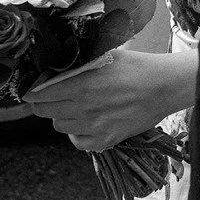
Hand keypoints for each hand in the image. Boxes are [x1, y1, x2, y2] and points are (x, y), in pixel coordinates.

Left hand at [23, 47, 193, 152]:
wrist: (166, 87)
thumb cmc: (139, 67)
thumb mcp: (107, 56)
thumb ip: (80, 65)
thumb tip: (58, 69)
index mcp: (81, 84)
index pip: (39, 94)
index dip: (33, 92)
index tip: (34, 90)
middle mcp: (83, 108)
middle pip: (44, 112)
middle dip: (44, 104)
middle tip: (53, 98)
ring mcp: (93, 126)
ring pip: (59, 126)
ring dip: (62, 117)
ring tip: (75, 108)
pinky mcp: (106, 140)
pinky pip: (78, 142)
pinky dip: (78, 134)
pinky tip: (87, 124)